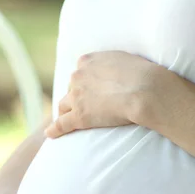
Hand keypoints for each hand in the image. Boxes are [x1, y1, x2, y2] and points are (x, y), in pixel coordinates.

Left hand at [44, 51, 159, 137]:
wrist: (144, 89)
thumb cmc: (142, 74)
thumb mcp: (123, 59)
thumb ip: (112, 64)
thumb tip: (115, 70)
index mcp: (87, 61)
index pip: (79, 73)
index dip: (83, 84)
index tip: (88, 90)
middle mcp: (78, 76)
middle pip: (70, 89)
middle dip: (75, 97)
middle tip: (82, 107)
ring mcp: (76, 97)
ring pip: (64, 106)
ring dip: (65, 112)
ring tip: (67, 121)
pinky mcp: (79, 116)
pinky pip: (61, 124)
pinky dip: (54, 130)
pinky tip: (49, 134)